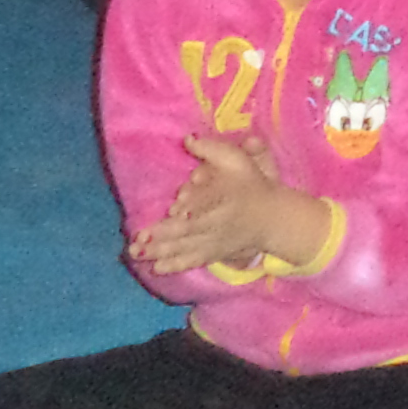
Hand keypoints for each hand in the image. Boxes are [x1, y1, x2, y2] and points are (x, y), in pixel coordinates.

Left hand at [130, 133, 300, 276]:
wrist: (271, 218)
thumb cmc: (250, 185)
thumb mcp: (238, 161)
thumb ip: (212, 149)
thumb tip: (187, 139)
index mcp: (221, 197)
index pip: (204, 202)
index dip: (189, 208)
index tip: (173, 210)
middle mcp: (215, 222)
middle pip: (187, 230)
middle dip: (162, 235)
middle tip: (138, 238)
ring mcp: (213, 241)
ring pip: (185, 248)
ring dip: (160, 252)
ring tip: (136, 253)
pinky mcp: (212, 254)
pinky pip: (193, 261)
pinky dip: (176, 266)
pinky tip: (157, 269)